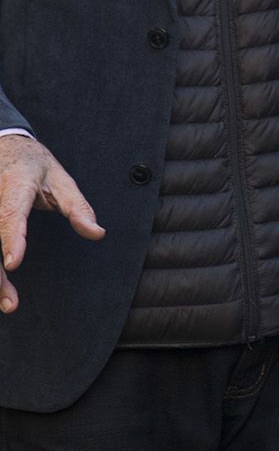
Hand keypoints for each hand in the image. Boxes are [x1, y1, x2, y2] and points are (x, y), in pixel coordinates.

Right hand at [0, 134, 103, 313]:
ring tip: (8, 302)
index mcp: (14, 185)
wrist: (4, 147)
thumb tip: (97, 233)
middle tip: (12, 304)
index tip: (12, 263)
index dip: (11, 239)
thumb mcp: (61, 178)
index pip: (11, 215)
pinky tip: (0, 286)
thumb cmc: (34, 164)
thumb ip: (77, 207)